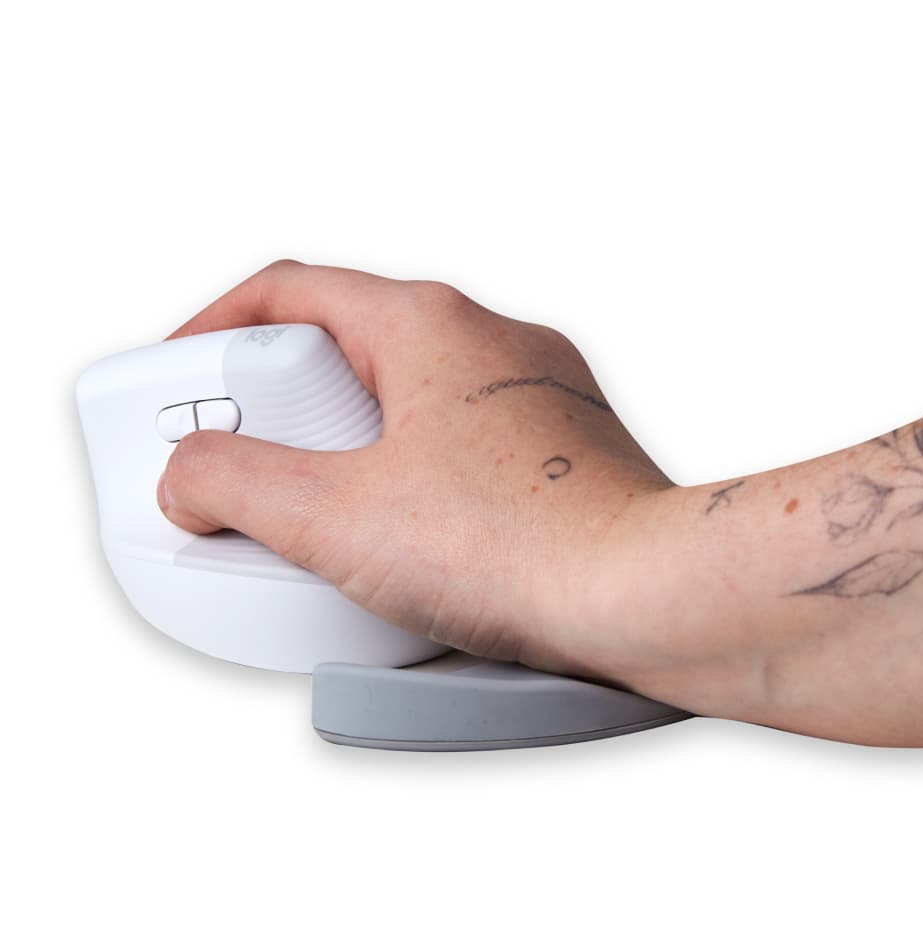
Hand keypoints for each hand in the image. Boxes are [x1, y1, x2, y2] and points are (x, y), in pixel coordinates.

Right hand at [159, 261, 673, 680]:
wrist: (646, 597)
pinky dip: (416, 476)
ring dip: (354, 448)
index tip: (191, 378)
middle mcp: (492, 342)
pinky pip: (460, 444)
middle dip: (288, 406)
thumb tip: (195, 477)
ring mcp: (535, 395)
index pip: (293, 290)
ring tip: (339, 520)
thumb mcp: (338, 519)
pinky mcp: (558, 450)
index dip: (219, 329)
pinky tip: (411, 540)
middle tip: (260, 470)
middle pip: (351, 347)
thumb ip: (235, 485)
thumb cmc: (524, 546)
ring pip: (410, 400)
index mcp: (432, 323)